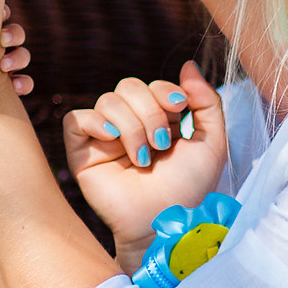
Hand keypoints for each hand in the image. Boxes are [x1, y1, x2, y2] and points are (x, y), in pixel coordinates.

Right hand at [63, 61, 228, 271]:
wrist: (165, 221)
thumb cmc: (189, 188)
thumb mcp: (211, 141)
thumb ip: (206, 101)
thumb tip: (187, 65)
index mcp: (157, 119)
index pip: (153, 85)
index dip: (164, 91)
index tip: (179, 109)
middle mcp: (129, 124)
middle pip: (128, 86)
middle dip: (149, 111)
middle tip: (162, 143)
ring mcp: (104, 137)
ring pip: (107, 101)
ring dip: (131, 126)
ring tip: (143, 157)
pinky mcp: (82, 152)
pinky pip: (76, 118)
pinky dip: (94, 122)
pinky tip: (112, 139)